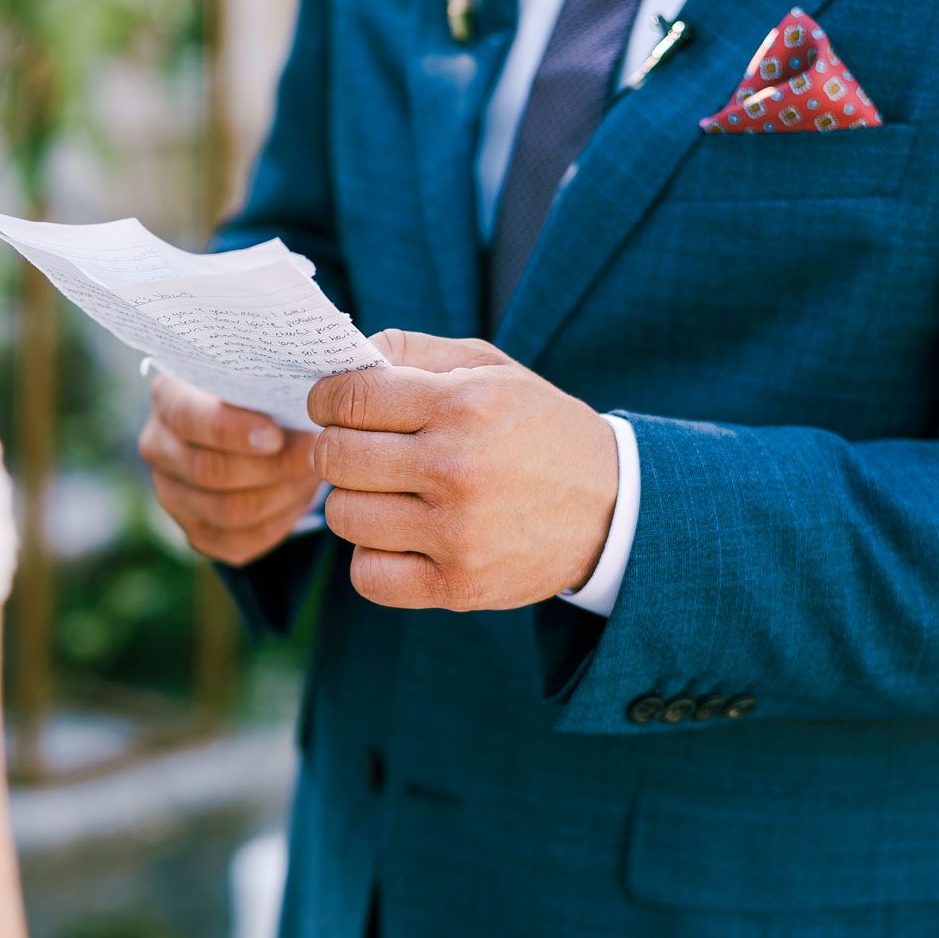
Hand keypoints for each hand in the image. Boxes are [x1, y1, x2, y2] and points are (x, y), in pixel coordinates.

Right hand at [140, 375, 320, 566]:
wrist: (250, 431)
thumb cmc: (259, 395)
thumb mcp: (259, 376)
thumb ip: (271, 383)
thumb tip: (312, 406)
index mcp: (168, 397)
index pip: (188, 418)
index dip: (231, 431)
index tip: (276, 436)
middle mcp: (158, 446)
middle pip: (209, 471)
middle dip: (271, 466)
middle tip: (315, 455)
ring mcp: (172, 494)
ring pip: (228, 511)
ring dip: (281, 494)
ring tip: (313, 474)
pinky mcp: (195, 532)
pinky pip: (239, 541)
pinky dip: (278, 522)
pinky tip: (299, 497)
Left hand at [307, 331, 618, 610]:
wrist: (612, 507)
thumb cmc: (535, 427)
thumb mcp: (489, 368)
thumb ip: (413, 351)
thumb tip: (345, 359)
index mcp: (463, 406)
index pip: (351, 398)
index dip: (326, 398)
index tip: (332, 404)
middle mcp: (457, 469)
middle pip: (337, 458)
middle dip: (334, 448)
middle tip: (354, 449)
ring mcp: (457, 533)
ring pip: (344, 516)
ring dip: (354, 502)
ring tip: (384, 493)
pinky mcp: (458, 585)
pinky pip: (367, 575)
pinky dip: (372, 557)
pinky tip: (399, 537)